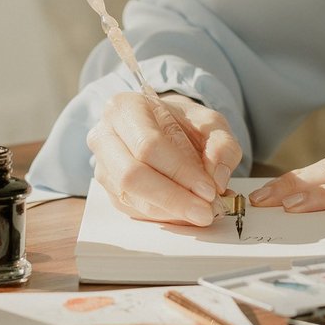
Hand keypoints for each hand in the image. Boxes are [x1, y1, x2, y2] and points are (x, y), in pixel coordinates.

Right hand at [88, 91, 242, 225]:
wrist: (163, 126)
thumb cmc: (183, 122)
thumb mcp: (210, 122)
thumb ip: (221, 145)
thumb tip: (218, 178)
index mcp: (125, 108)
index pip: (148, 144)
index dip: (179, 171)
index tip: (209, 190)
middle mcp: (105, 136)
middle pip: (132, 175)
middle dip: (173, 198)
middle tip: (205, 212)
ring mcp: (103, 166)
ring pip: (132, 197)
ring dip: (170, 211)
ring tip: (202, 213)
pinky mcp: (110, 190)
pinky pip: (134, 210)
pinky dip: (164, 217)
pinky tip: (186, 213)